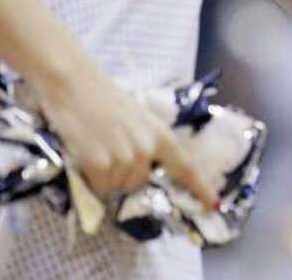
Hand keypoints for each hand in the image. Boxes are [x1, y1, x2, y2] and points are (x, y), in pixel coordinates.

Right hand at [34, 60, 218, 207]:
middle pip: (139, 183)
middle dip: (124, 176)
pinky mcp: (101, 164)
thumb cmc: (106, 101)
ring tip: (97, 149)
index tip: (214, 205)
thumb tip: (144, 173)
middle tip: (109, 150)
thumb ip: (146, 145)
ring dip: (105, 177)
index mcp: (161, 136)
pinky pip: (99, 188)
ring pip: (116, 188)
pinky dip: (91, 180)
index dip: (200, 188)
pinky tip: (87, 156)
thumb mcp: (138, 121)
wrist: (77, 87)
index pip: (186, 167)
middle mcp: (147, 148)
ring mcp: (125, 157)